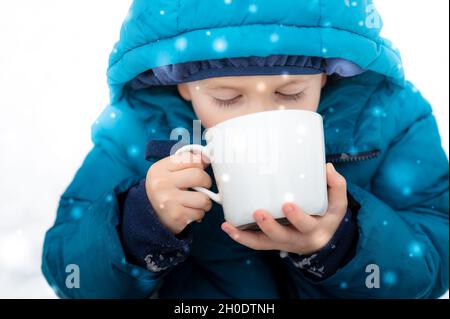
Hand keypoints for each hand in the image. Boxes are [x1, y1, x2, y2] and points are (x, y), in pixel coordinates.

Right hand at [146, 151, 212, 234]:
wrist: (149, 212)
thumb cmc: (165, 188)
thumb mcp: (170, 170)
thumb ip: (188, 161)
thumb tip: (207, 157)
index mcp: (160, 168)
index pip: (192, 159)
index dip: (200, 165)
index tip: (197, 170)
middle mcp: (162, 183)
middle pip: (200, 176)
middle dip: (206, 182)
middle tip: (201, 186)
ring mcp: (168, 201)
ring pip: (204, 198)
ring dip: (204, 201)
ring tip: (194, 201)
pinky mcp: (176, 216)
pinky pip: (200, 213)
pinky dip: (198, 213)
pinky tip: (189, 211)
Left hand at [221, 163, 347, 254]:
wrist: (322, 240)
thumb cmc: (327, 216)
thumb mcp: (338, 203)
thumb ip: (336, 185)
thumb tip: (326, 167)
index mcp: (313, 229)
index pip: (306, 225)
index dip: (297, 217)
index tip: (287, 205)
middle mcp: (296, 239)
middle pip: (280, 237)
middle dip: (268, 226)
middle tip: (258, 212)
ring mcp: (280, 242)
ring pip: (262, 243)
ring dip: (244, 236)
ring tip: (229, 225)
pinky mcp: (270, 242)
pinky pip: (254, 243)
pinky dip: (240, 236)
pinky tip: (227, 226)